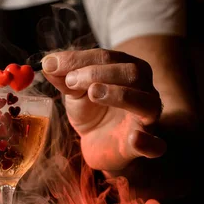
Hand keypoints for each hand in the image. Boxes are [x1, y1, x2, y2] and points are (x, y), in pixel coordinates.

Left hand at [42, 48, 166, 171]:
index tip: (52, 64)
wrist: (98, 145)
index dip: (80, 59)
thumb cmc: (91, 112)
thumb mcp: (75, 93)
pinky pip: (155, 145)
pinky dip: (147, 142)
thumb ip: (64, 78)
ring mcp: (147, 118)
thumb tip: (48, 63)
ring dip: (120, 95)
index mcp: (128, 70)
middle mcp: (144, 90)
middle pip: (132, 73)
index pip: (108, 57)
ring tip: (93, 93)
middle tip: (71, 80)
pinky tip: (135, 139)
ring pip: (146, 102)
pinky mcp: (144, 147)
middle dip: (98, 72)